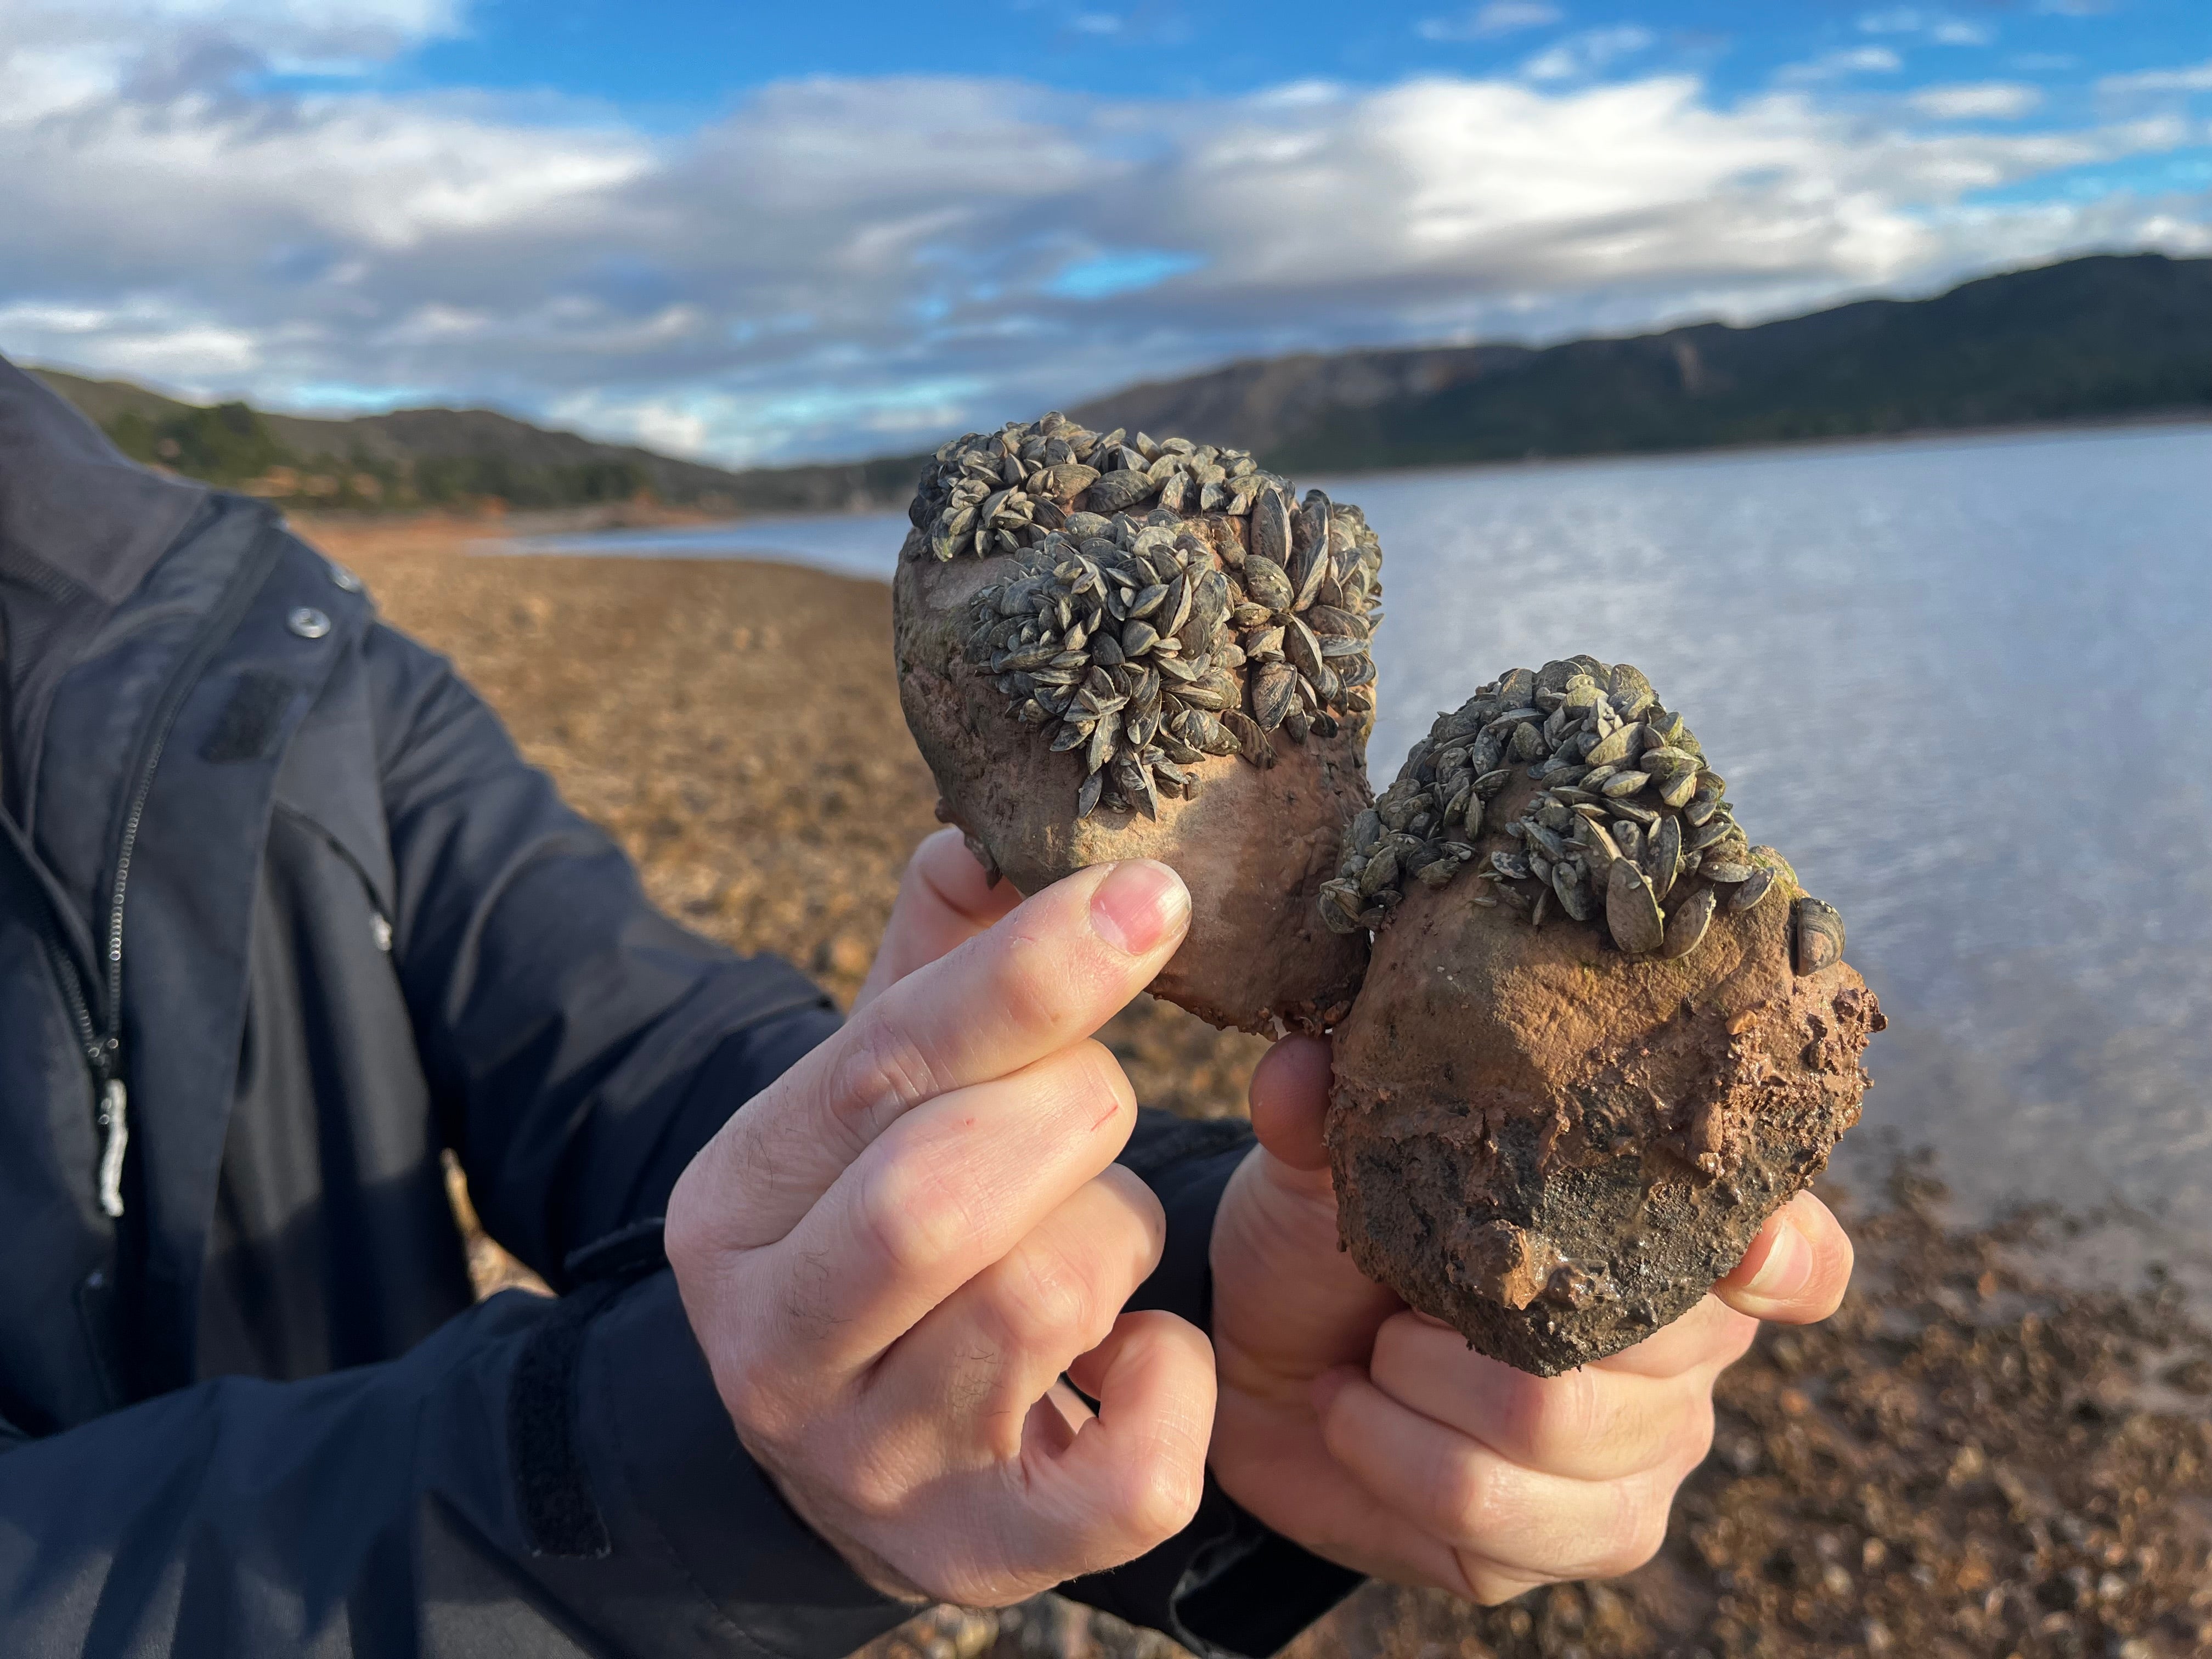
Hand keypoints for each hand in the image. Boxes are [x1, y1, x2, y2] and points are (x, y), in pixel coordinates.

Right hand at [666, 849, 1215, 1605]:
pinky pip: (1138, 1466)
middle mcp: (776, 1348)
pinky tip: (1134, 1350)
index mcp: (734, 1204)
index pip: (883, 1065)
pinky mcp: (989, 1555)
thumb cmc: (892, 1215)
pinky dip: (1174, 1381)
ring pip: (1049, 1300)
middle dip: (1072, 1114)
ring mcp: (876, 1467)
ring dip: (1118, 1233)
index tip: (1152, 897)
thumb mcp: (879, 1087)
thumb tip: (988, 830)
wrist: (852, 1433)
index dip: (1030, 971)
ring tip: (1089, 1236)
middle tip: (1090, 1109)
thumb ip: (933, 953)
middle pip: (947, 1191)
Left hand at [1207, 1036, 1853, 1602]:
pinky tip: (1356, 1414)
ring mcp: (1646, 1456)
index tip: (1743, 1251)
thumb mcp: (1326, 1162)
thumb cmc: (1331, 1245)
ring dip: (1421, 1378)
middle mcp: (1689, 1353)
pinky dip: (1392, 1450)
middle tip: (1407, 1285)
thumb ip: (1328, 1110)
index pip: (1802, 1258)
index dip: (1790, 1259)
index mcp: (1668, 1235)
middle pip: (1659, 1345)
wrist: (1264, 1364)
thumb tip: (1299, 1066)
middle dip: (1495, 1306)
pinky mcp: (1579, 1541)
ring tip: (1372, 1353)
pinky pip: (1492, 1508)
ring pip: (1558, 1425)